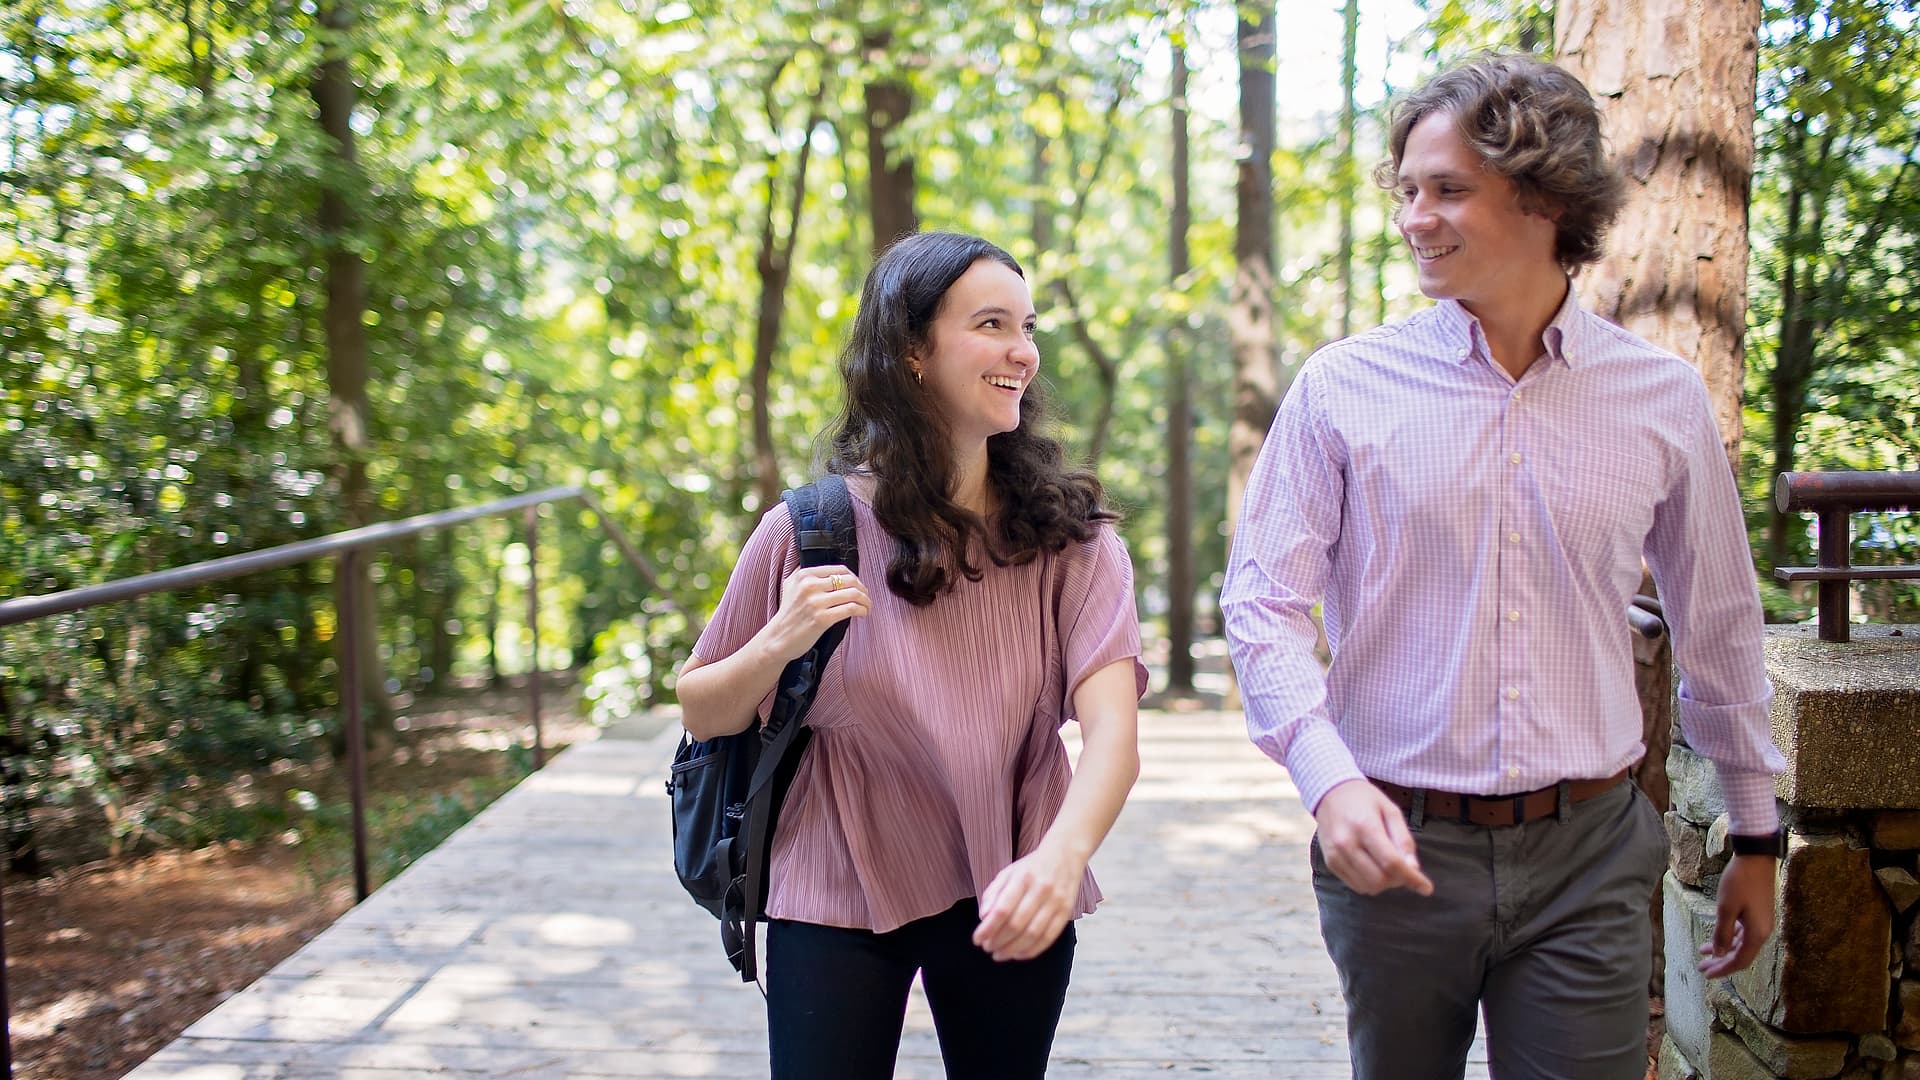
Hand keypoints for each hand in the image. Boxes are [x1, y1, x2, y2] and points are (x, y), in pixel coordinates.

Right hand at [762, 565, 868, 661]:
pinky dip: (862, 610)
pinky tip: (863, 614)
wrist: (777, 639)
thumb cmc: (788, 615)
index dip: (854, 578)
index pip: (840, 570)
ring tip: (867, 607)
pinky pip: (851, 609)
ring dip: (866, 601)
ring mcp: (816, 602)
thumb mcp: (790, 586)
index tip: (858, 587)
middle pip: (849, 580)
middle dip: (863, 589)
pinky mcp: (822, 618)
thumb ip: (806, 575)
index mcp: (804, 575)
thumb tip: (830, 570)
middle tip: (866, 598)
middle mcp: (810, 586)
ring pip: (853, 594)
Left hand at [972, 842, 1083, 961]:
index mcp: (1023, 878)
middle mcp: (1041, 890)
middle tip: (987, 947)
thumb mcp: (1007, 873)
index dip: (988, 928)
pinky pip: (1048, 938)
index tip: (977, 939)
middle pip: (1016, 924)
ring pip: (1032, 934)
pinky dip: (1032, 950)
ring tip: (999, 954)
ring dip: (1013, 949)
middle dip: (998, 940)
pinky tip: (1018, 954)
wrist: (1065, 856)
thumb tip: (983, 918)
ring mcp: (1056, 902)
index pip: (1002, 909)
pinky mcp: (1066, 912)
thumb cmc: (1031, 868)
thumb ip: (993, 894)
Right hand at [1313, 779, 1433, 896]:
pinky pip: (1356, 886)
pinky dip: (1370, 882)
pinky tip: (1373, 867)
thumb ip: (1403, 839)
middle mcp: (1346, 843)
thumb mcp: (1391, 810)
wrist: (1330, 793)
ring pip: (1368, 887)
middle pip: (1380, 880)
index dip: (1412, 878)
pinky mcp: (1330, 863)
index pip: (1391, 862)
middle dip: (1398, 880)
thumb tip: (1413, 868)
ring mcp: (1335, 855)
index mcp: (1365, 827)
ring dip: (1384, 883)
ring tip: (1386, 866)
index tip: (1426, 888)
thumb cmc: (1365, 800)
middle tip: (1403, 868)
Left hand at [1699, 853, 1775, 976]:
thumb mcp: (1726, 909)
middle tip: (1701, 968)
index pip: (1739, 961)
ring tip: (1703, 953)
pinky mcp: (1757, 914)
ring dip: (1723, 950)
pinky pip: (1742, 933)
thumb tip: (1720, 955)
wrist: (1756, 858)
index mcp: (1757, 934)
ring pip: (1740, 944)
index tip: (1706, 974)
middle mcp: (1762, 932)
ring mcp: (1761, 923)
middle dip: (1721, 962)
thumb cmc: (1739, 882)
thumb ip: (1722, 934)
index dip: (1723, 969)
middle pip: (1740, 955)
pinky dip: (1729, 937)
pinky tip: (1716, 938)